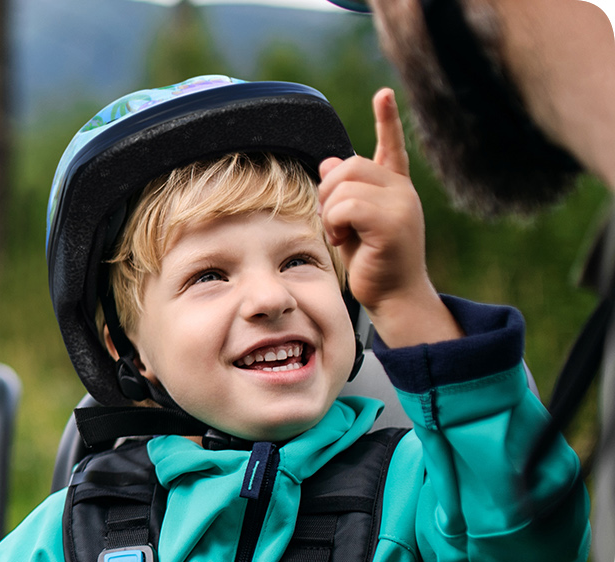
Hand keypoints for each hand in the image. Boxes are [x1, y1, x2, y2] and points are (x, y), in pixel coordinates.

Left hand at [318, 88, 460, 346]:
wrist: (394, 297)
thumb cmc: (372, 263)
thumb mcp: (353, 224)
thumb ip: (344, 194)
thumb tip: (330, 162)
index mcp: (394, 189)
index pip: (391, 147)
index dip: (386, 120)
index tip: (383, 94)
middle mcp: (402, 191)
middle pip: (348, 165)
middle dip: (328, 193)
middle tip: (333, 222)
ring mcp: (401, 204)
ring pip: (342, 187)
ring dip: (330, 214)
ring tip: (342, 236)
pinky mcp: (392, 222)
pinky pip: (345, 206)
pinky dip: (335, 224)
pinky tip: (344, 241)